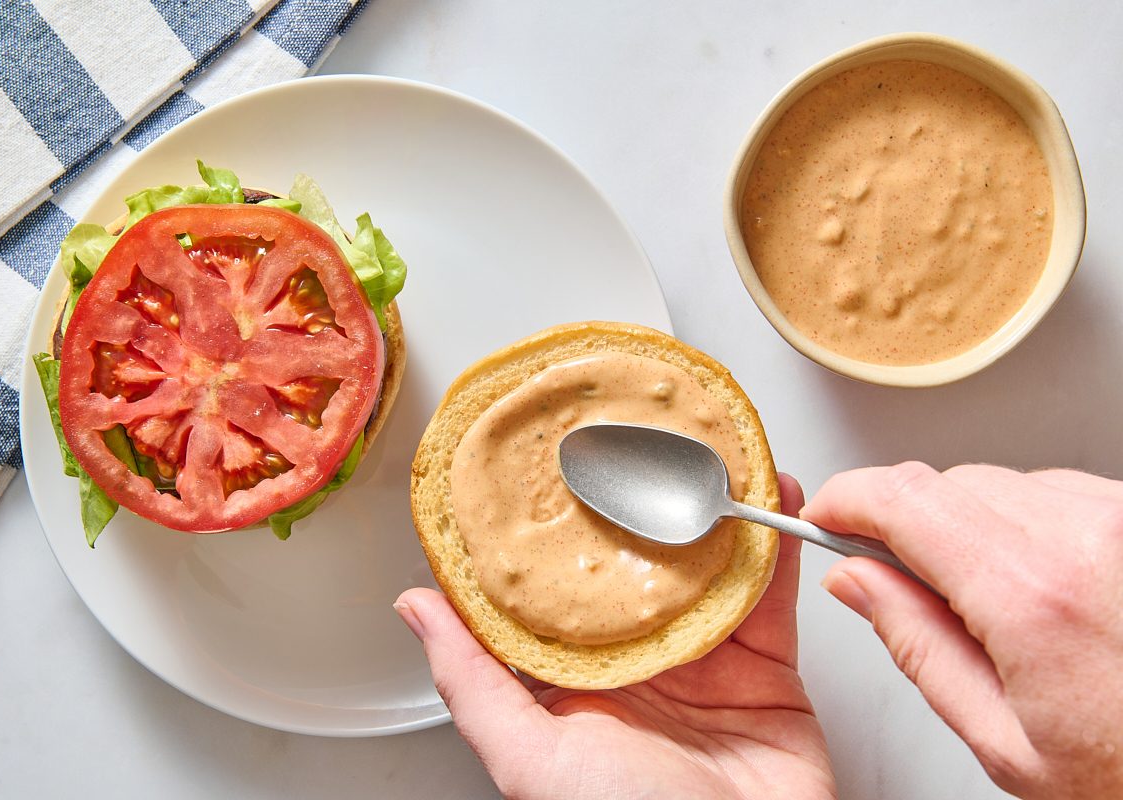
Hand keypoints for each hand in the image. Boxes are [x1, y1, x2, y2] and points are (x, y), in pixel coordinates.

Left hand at [395, 475, 834, 799]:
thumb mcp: (532, 756)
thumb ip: (474, 681)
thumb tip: (413, 608)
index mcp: (570, 681)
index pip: (549, 588)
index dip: (548, 525)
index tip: (541, 463)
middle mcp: (633, 664)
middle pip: (633, 564)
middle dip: (637, 499)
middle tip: (632, 433)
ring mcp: (701, 662)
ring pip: (703, 565)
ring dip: (709, 506)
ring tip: (705, 445)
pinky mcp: (764, 668)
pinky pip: (769, 592)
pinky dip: (775, 540)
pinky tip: (772, 492)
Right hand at [803, 463, 1122, 799]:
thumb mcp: (1004, 739)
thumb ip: (914, 645)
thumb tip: (853, 580)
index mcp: (1030, 595)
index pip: (902, 498)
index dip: (847, 499)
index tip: (827, 515)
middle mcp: (1083, 536)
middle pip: (945, 483)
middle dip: (906, 522)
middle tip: (904, 581)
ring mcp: (1122, 516)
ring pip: (998, 483)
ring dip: (970, 526)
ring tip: (998, 603)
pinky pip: (1054, 493)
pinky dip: (1026, 527)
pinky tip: (1047, 588)